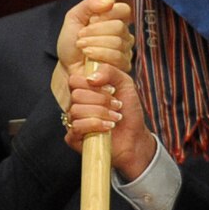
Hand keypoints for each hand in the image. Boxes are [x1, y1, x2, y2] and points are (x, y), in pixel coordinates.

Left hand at [57, 0, 133, 77]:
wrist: (66, 66)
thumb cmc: (71, 43)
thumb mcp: (73, 18)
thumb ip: (88, 5)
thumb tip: (108, 2)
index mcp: (114, 20)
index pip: (124, 10)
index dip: (108, 13)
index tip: (91, 19)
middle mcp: (123, 35)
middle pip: (119, 27)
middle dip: (95, 31)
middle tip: (81, 36)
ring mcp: (125, 51)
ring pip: (118, 42)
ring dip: (94, 43)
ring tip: (82, 47)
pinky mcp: (123, 67)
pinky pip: (117, 57)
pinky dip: (99, 54)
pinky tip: (89, 56)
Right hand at [66, 63, 157, 179]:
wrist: (135, 137)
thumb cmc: (129, 111)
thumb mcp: (125, 83)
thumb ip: (109, 71)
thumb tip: (90, 77)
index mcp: (84, 90)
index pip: (74, 81)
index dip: (92, 85)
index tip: (111, 90)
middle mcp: (76, 105)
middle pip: (76, 95)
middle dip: (101, 101)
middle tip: (117, 106)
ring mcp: (73, 121)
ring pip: (76, 111)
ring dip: (101, 113)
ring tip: (115, 118)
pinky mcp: (73, 138)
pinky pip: (76, 127)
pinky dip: (95, 125)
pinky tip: (108, 127)